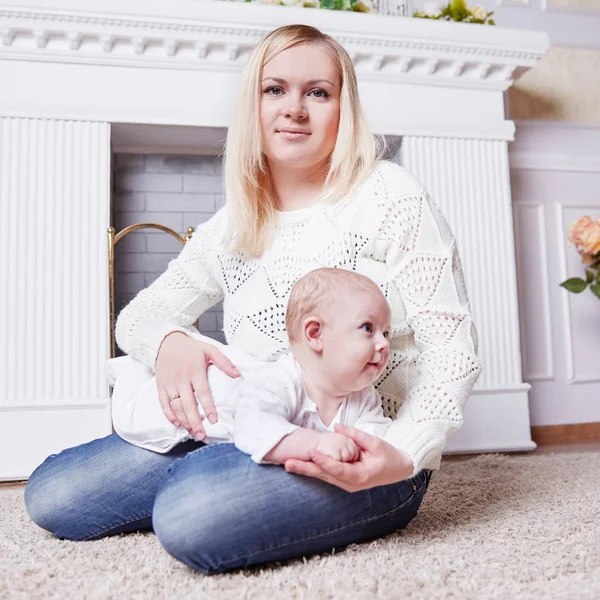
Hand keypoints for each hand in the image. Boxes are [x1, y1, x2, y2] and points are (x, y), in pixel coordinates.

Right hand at [154, 332, 239, 439]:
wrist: (167, 342)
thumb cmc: (191, 348)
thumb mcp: (210, 350)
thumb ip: (224, 362)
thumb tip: (238, 374)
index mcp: (194, 371)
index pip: (202, 392)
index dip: (208, 407)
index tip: (214, 420)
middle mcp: (181, 379)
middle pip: (188, 404)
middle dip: (194, 422)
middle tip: (202, 435)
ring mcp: (169, 383)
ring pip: (175, 406)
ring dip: (183, 421)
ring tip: (192, 433)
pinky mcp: (160, 386)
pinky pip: (163, 403)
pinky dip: (169, 415)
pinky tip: (178, 423)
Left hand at [285, 424, 413, 491]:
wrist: (399, 470)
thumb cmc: (389, 457)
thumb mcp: (375, 443)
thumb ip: (355, 435)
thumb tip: (336, 427)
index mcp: (360, 476)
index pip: (337, 468)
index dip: (323, 460)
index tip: (310, 452)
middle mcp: (350, 483)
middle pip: (324, 475)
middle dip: (305, 469)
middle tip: (288, 463)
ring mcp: (346, 484)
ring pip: (323, 476)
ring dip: (306, 470)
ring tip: (288, 464)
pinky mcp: (343, 480)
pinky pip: (326, 475)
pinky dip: (314, 469)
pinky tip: (301, 465)